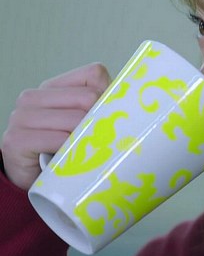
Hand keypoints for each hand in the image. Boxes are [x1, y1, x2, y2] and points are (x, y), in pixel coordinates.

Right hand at [1, 63, 110, 189]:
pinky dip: (71, 150)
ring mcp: (21, 117)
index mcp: (52, 87)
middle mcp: (32, 97)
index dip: (108, 96)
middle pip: (88, 97)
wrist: (35, 181)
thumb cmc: (65, 149)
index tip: (108, 117)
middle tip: (100, 139)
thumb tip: (134, 98)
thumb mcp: (85, 122)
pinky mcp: (16, 140)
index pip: (94, 74)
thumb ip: (103, 104)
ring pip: (76, 118)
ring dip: (88, 137)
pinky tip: (71, 157)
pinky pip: (59, 139)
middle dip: (100, 120)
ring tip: (87, 150)